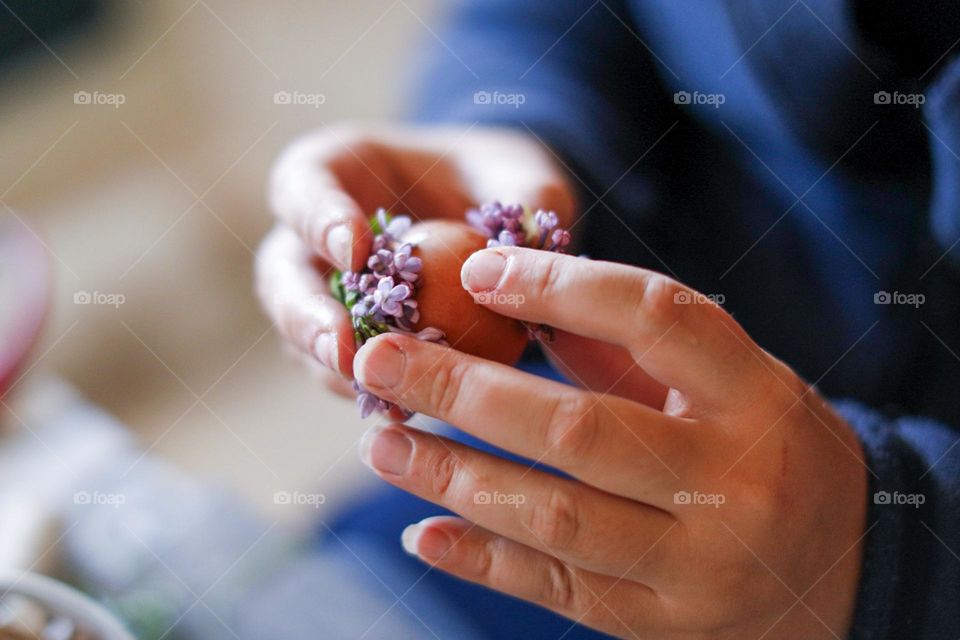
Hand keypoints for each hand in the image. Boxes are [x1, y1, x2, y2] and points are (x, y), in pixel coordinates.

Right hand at [255, 124, 574, 386]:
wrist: (499, 225)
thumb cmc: (498, 181)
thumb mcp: (520, 175)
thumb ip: (524, 197)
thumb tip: (524, 243)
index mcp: (339, 171)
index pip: (302, 185)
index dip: (316, 217)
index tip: (354, 251)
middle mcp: (317, 238)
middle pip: (282, 275)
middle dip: (306, 315)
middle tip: (343, 348)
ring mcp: (326, 296)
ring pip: (302, 336)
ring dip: (333, 368)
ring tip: (375, 395)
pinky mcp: (350, 345)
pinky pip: (346, 373)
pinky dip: (371, 391)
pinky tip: (405, 412)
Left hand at [352, 248, 867, 638]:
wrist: (849, 568)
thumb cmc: (770, 448)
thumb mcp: (733, 380)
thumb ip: (628, 343)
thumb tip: (510, 294)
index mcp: (757, 397)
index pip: (657, 318)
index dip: (560, 285)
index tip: (477, 269)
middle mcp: (733, 483)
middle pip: (579, 429)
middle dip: (465, 390)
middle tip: (381, 358)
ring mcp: (698, 565)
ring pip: (556, 517)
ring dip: (453, 476)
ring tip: (381, 439)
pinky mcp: (663, 625)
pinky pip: (559, 592)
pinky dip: (482, 559)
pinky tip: (420, 530)